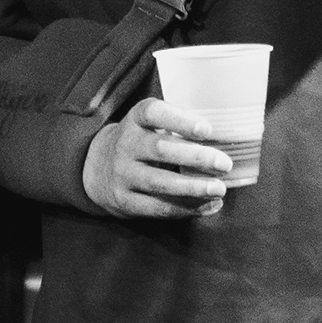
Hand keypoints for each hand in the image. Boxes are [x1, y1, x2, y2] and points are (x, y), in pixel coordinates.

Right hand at [82, 98, 238, 220]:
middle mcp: (125, 145)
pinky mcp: (125, 201)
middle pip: (160, 150)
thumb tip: (224, 138)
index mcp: (135, 119)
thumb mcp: (148, 125)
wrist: (96, 167)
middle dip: (196, 157)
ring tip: (219, 190)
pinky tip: (208, 206)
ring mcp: (123, 174)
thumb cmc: (139, 142)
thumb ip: (176, 126)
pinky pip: (158, 207)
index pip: (154, 113)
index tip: (207, 130)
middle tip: (224, 164)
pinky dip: (186, 209)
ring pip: (160, 183)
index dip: (180, 121)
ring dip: (193, 188)